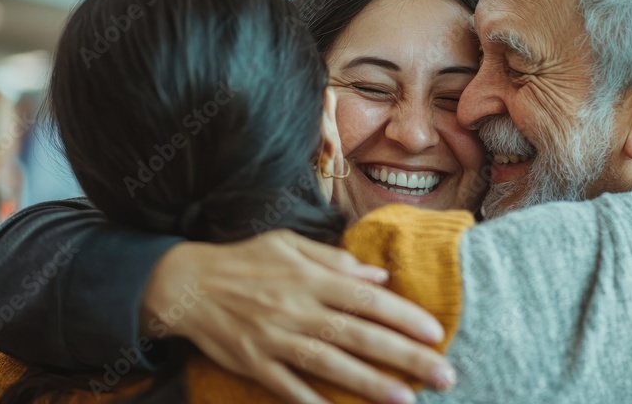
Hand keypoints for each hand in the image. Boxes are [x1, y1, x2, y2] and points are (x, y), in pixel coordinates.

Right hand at [141, 229, 455, 403]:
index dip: (403, 316)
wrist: (187, 284)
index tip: (436, 332)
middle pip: (359, 335)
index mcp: (311, 277)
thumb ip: (336, 259)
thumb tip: (380, 275)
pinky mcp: (255, 363)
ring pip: (330, 365)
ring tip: (406, 399)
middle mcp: (298, 308)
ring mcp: (276, 339)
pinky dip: (312, 403)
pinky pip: (288, 388)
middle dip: (405, 356)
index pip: (367, 298)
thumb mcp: (289, 244)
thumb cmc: (245, 260)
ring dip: (370, 384)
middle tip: (444, 373)